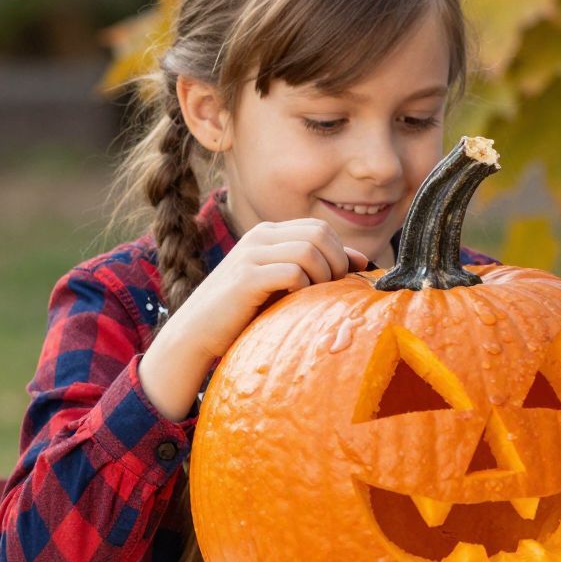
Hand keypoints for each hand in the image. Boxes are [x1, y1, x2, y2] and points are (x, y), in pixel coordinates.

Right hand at [140, 219, 367, 418]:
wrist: (197, 333)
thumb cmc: (247, 311)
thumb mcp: (285, 283)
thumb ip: (319, 267)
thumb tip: (364, 260)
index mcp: (268, 233)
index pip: (320, 228)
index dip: (339, 252)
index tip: (342, 280)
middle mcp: (259, 237)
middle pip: (319, 234)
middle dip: (335, 263)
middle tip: (330, 291)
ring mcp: (250, 255)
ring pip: (309, 251)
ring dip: (322, 277)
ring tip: (312, 298)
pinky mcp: (246, 278)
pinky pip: (292, 272)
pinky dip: (304, 288)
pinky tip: (295, 303)